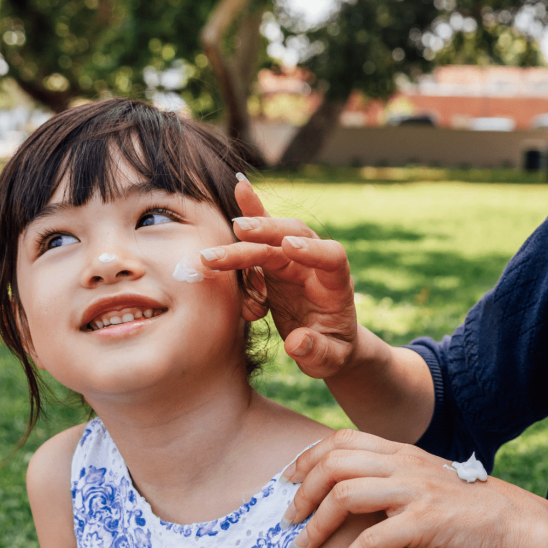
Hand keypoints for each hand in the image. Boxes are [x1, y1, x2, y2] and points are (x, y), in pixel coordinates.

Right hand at [199, 174, 358, 378]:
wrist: (328, 343)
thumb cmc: (333, 352)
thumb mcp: (330, 361)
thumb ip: (317, 352)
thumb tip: (297, 343)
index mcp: (336, 285)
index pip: (331, 257)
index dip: (313, 250)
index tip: (289, 248)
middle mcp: (314, 265)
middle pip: (294, 238)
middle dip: (267, 234)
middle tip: (240, 232)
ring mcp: (294, 260)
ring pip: (270, 240)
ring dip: (243, 242)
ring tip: (212, 255)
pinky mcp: (275, 263)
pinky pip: (262, 237)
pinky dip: (252, 213)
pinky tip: (241, 187)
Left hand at [286, 429, 547, 547]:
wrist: (519, 525)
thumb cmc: (473, 510)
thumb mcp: (430, 481)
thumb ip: (396, 478)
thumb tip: (357, 491)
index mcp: (404, 452)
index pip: (341, 440)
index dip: (308, 458)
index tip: (288, 482)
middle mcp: (406, 465)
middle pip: (334, 463)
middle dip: (302, 491)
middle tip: (288, 518)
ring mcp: (416, 492)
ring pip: (345, 496)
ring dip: (316, 525)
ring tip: (301, 547)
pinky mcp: (427, 524)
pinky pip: (373, 540)